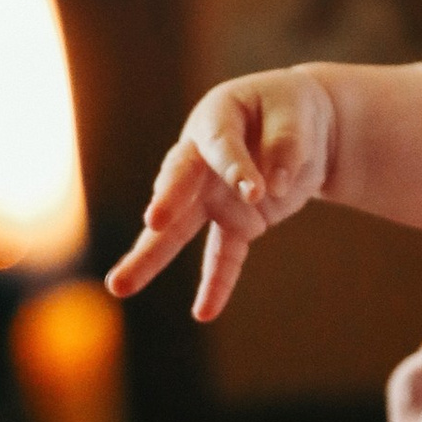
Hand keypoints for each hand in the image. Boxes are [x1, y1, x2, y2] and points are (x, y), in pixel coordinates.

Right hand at [108, 71, 338, 319]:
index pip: (219, 146)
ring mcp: (213, 194)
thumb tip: (274, 189)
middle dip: (168, 202)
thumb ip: (286, 147)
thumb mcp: (298, 114)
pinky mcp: (235, 222)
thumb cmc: (292, 108)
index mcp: (215, 119)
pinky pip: (223, 255)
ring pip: (179, 229)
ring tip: (120, 286)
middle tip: (153, 222)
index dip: (235, 167)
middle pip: (178, 183)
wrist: (302, 126)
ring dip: (151, 257)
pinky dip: (217, 283)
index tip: (255, 190)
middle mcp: (202, 159)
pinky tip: (204, 312)